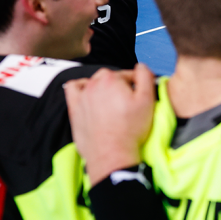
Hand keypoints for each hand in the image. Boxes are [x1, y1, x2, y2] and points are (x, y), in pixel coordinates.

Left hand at [64, 64, 155, 184]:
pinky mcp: (74, 109)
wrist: (111, 153)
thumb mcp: (147, 100)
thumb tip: (141, 66)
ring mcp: (81, 96)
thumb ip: (145, 77)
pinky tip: (88, 94)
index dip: (137, 84)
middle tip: (128, 101)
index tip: (141, 94)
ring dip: (102, 86)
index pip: (128, 74)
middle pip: (110, 76)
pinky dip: (80, 88)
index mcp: (111, 79)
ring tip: (111, 100)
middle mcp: (93, 84)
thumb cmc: (130, 129)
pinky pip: (72, 89)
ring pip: (93, 82)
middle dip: (120, 84)